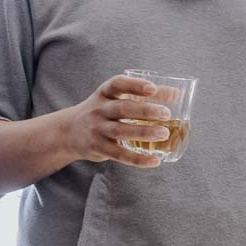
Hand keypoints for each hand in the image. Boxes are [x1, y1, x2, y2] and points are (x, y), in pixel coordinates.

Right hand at [58, 74, 172, 168]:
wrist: (68, 132)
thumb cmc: (101, 112)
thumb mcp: (113, 99)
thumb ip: (141, 96)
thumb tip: (177, 93)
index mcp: (104, 94)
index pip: (117, 84)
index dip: (134, 85)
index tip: (152, 88)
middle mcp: (98, 110)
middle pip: (122, 109)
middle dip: (145, 111)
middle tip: (167, 114)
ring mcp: (97, 130)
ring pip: (121, 131)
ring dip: (144, 132)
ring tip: (164, 133)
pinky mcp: (98, 148)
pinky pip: (119, 154)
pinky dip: (138, 159)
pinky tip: (155, 160)